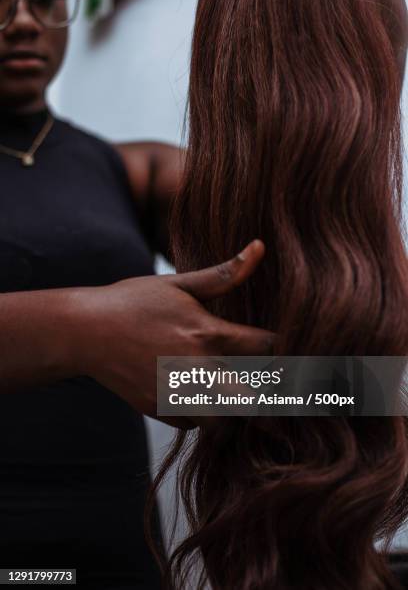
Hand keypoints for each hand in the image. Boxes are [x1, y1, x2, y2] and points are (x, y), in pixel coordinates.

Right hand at [73, 240, 273, 426]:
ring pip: (226, 420)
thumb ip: (224, 274)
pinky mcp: (160, 410)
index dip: (281, 347)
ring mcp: (177, 394)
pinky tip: (196, 393)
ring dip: (232, 407)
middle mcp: (196, 369)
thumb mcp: (179, 284)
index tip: (277, 346)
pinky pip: (195, 425)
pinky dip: (201, 414)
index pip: (267, 348)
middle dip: (262, 390)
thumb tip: (260, 247)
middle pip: (253, 398)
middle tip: (258, 377)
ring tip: (227, 387)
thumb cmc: (134, 302)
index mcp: (207, 334)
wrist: (85, 331)